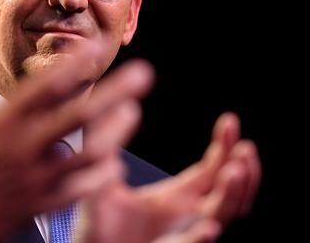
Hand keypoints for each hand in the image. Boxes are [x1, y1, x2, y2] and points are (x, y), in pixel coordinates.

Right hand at [0, 23, 154, 241]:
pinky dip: (100, 176)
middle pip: (79, 116)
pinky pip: (79, 190)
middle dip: (115, 92)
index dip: (74, 65)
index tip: (96, 48)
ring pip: (87, 154)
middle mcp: (24, 149)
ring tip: (133, 112)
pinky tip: (114, 162)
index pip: (45, 88)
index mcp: (1, 124)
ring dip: (115, 132)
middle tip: (143, 73)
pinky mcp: (39, 204)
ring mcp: (35, 179)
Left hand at [80, 112, 260, 242]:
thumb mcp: (107, 180)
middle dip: (242, 171)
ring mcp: (181, 235)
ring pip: (219, 217)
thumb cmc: (102, 225)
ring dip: (231, 196)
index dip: (225, 146)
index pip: (213, 169)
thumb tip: (107, 115)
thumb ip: (108, 150)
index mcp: (178, 197)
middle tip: (245, 147)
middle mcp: (186, 217)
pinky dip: (200, 239)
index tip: (230, 121)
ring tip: (235, 170)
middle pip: (228, 194)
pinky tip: (210, 227)